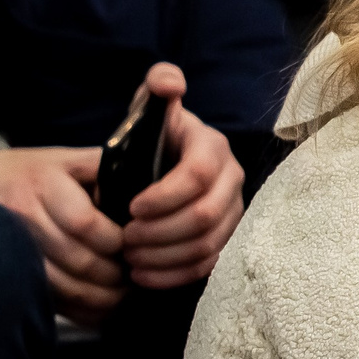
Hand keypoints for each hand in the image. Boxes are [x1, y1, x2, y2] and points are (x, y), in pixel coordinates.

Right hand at [0, 145, 127, 323]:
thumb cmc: (15, 174)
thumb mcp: (57, 157)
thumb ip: (100, 166)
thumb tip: (148, 181)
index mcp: (42, 182)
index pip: (90, 225)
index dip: (117, 243)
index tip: (130, 245)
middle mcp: (24, 216)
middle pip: (81, 261)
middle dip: (115, 275)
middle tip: (131, 276)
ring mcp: (11, 248)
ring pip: (66, 287)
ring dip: (101, 299)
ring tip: (118, 295)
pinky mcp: (7, 273)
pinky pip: (50, 301)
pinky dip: (80, 312)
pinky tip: (96, 309)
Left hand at [119, 62, 244, 288]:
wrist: (158, 166)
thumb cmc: (149, 140)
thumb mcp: (148, 111)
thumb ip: (155, 89)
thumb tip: (168, 82)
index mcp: (213, 147)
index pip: (198, 176)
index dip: (164, 196)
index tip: (130, 208)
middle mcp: (232, 179)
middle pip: (205, 215)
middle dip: (161, 232)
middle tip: (125, 240)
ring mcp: (233, 211)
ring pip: (209, 244)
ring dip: (165, 257)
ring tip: (130, 259)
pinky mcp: (226, 238)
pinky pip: (209, 264)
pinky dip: (174, 275)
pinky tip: (143, 276)